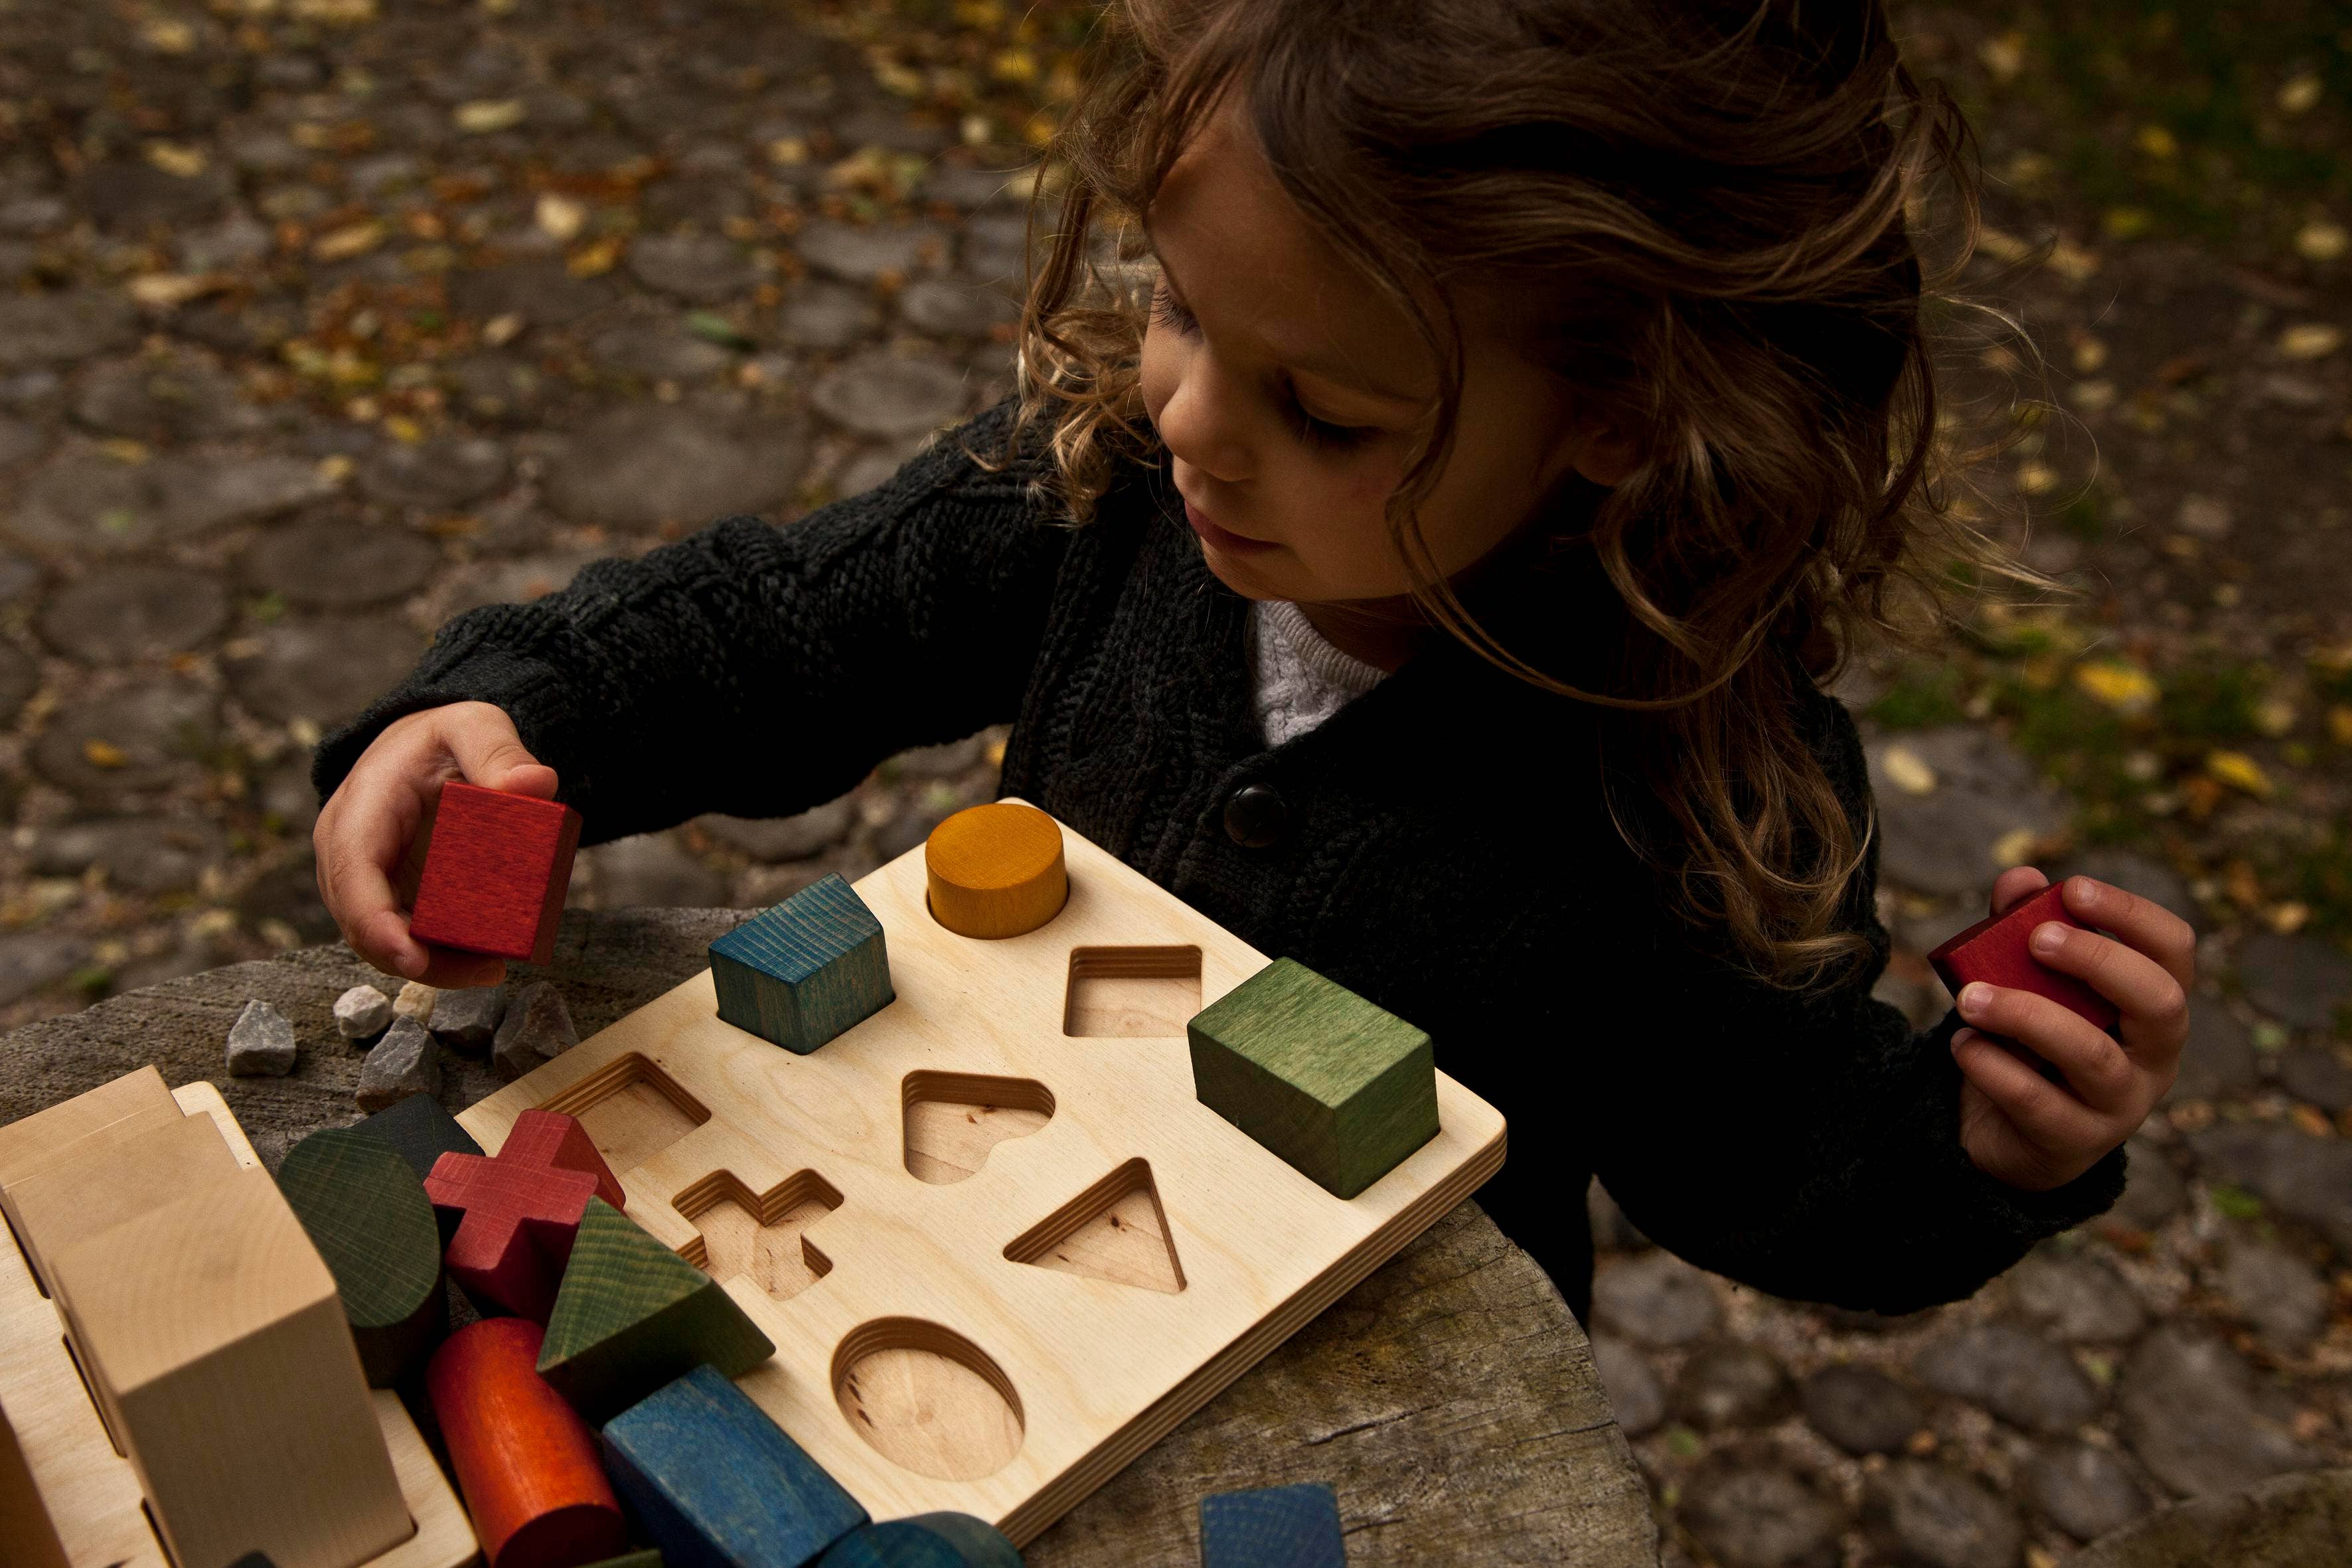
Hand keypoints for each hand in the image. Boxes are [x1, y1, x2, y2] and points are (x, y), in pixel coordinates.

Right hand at [313, 702, 559, 987]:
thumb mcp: (474, 726)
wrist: (430, 750)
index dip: (375, 922)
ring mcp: (365, 881)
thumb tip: (534, 783)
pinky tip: (486, 961)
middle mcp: (348, 852)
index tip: (413, 958)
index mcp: (359, 809)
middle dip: (417, 959)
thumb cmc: (445, 740)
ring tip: (495, 967)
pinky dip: (442, 957)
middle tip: (486, 969)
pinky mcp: (390, 898)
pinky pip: (407, 938)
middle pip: (364, 922)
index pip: (353, 872)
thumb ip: (500, 750)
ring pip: (385, 941)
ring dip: (436, 966)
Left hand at [1952, 868, 2192, 1190]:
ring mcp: (2120, 1106)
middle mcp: (2154, 1057)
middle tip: (2035, 938)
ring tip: (1970, 997)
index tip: (2074, 890)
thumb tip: (2021, 880)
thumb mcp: (2025, 983)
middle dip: (2098, 961)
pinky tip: (1962, 1044)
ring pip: (2093, 1055)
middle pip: (2160, 1002)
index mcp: (2154, 1006)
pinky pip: (2038, 1102)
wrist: (2004, 1131)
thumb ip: (2020, 930)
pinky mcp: (2073, 1143)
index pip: (2175, 951)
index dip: (2134, 915)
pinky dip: (1993, 1067)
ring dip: (2028, 1016)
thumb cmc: (2029, 1040)